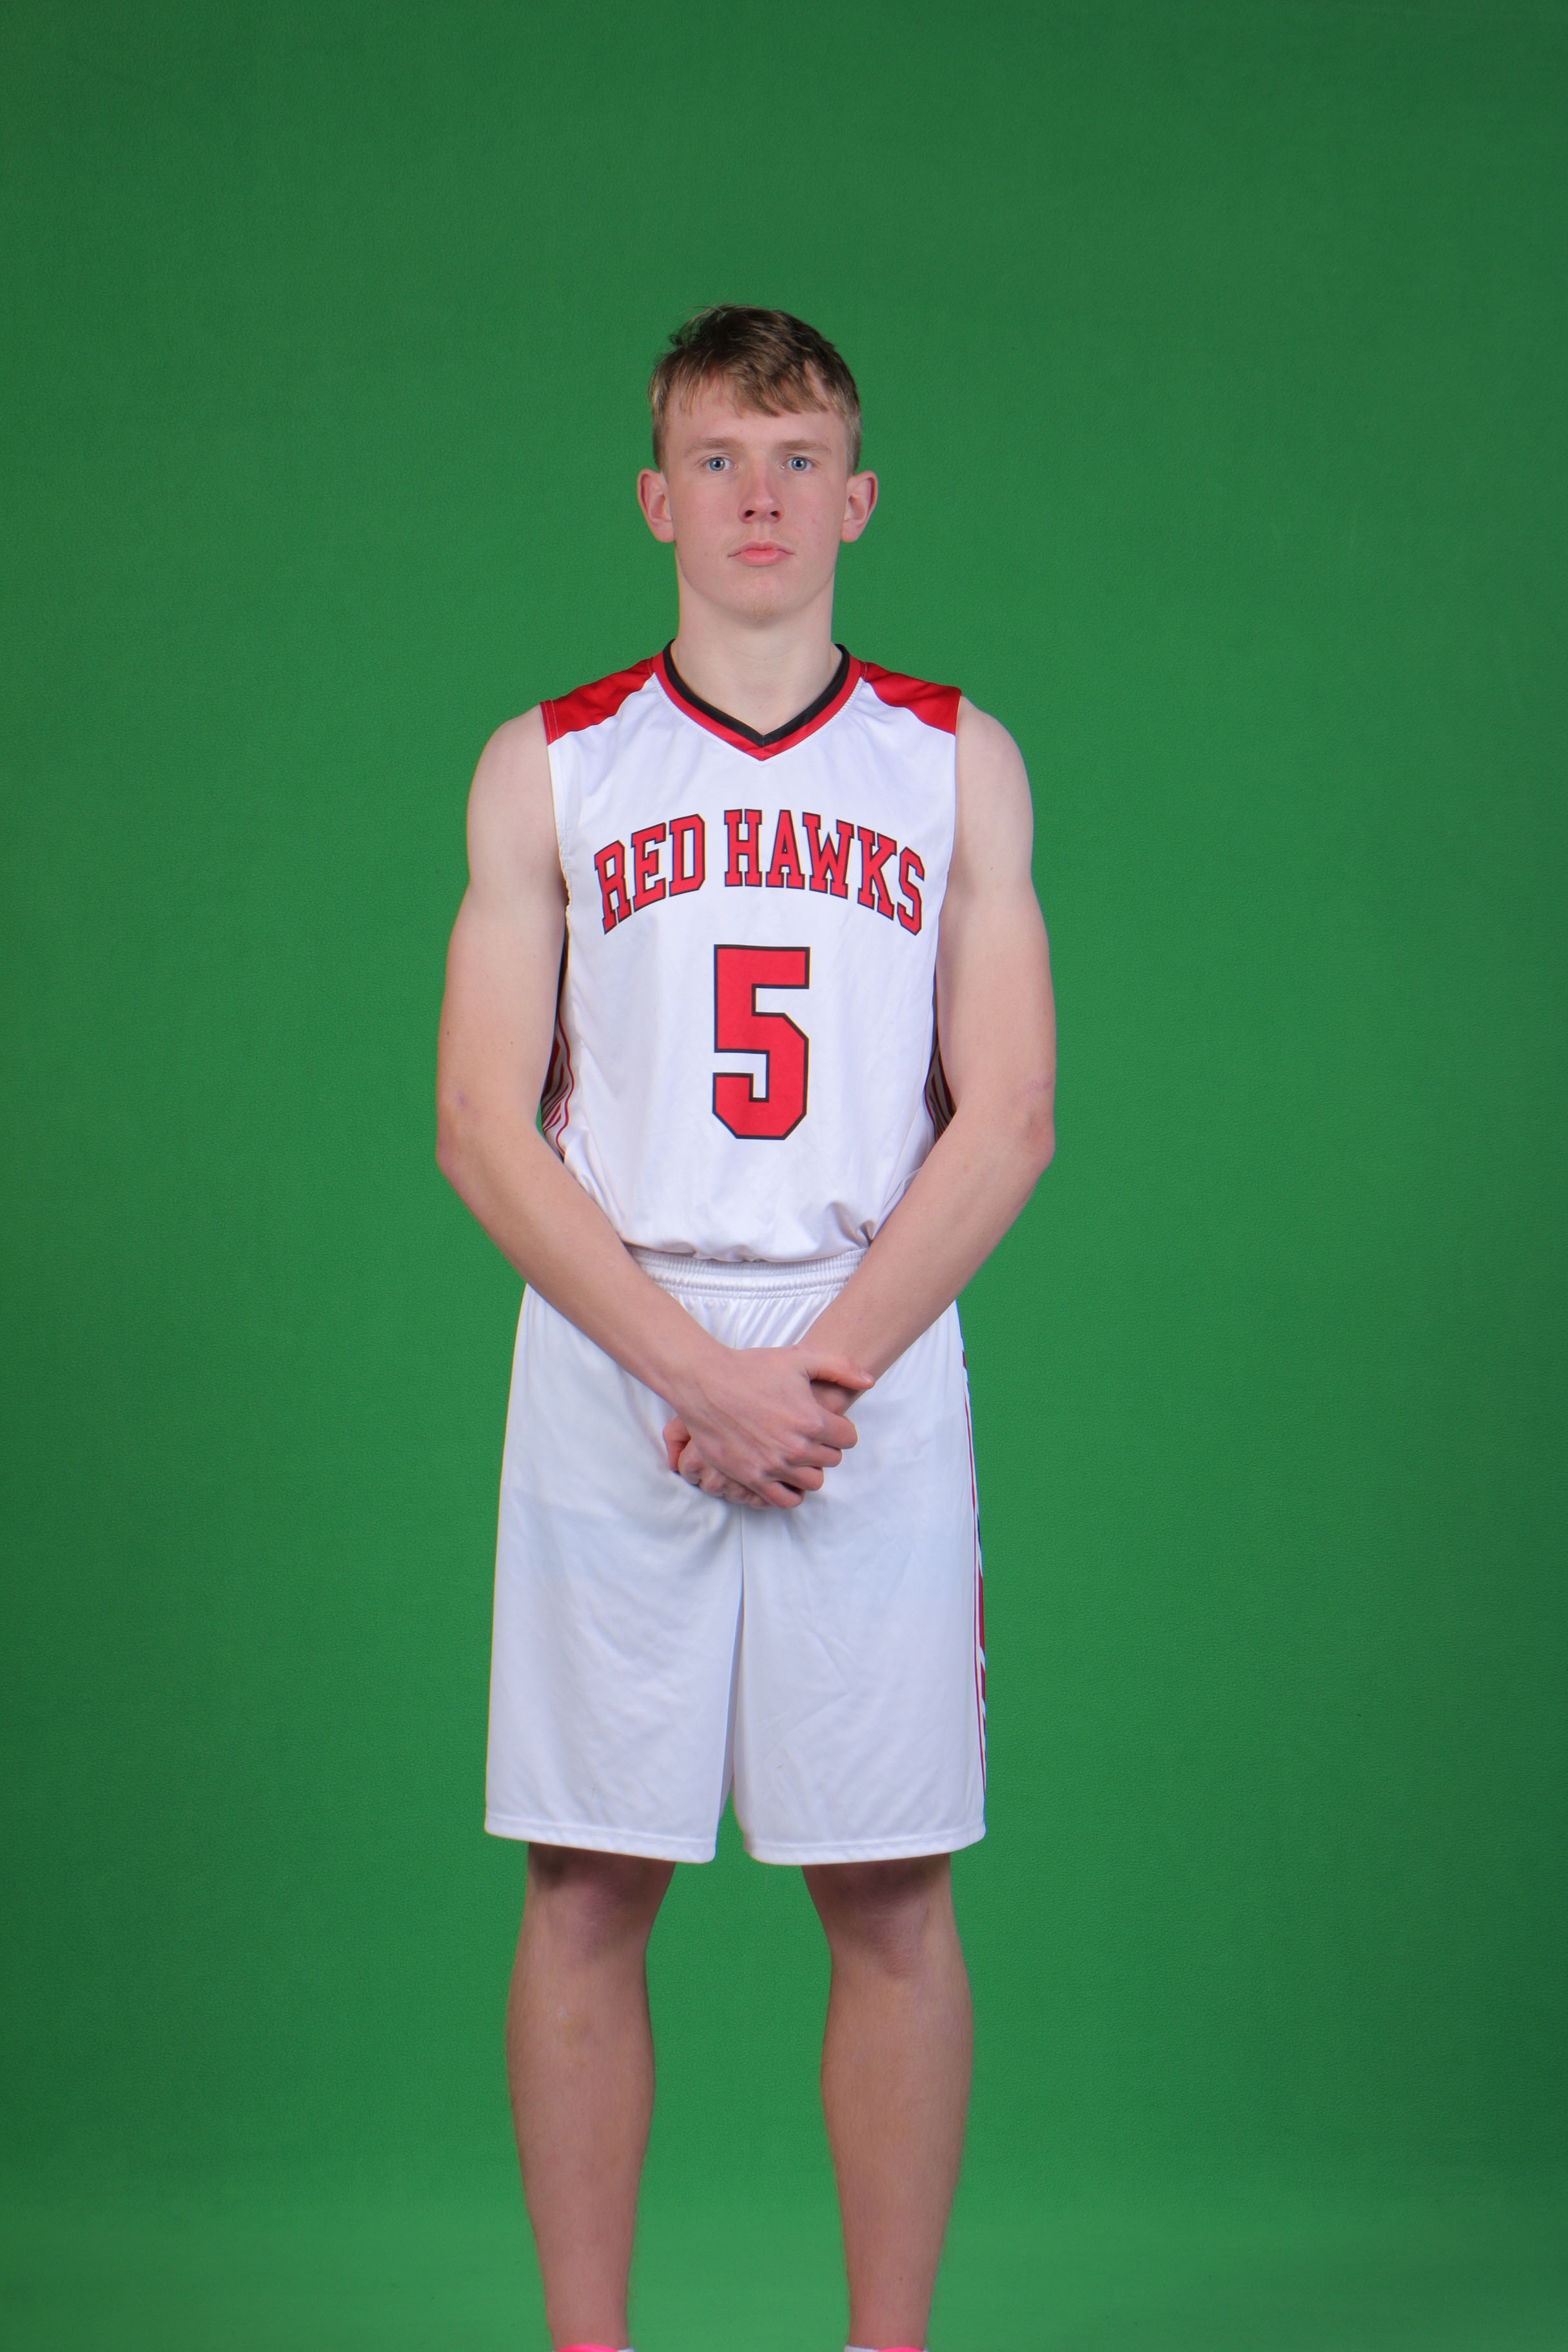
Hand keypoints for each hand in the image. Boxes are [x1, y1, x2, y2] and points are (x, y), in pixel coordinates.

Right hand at [661, 1344, 871, 1508]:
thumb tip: (869, 1381)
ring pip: (813, 1482)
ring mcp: (773, 1466)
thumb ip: (840, 1367)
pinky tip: (785, 1475)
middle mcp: (796, 1448)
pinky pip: (785, 1501)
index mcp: (812, 1420)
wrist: (705, 1383)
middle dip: (826, 1446)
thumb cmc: (752, 1368)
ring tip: (798, 1453)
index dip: (841, 1428)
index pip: (849, 1438)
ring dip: (810, 1468)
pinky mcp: (751, 1478)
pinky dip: (791, 1492)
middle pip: (833, 1460)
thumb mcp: (800, 1357)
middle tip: (810, 1434)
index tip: (828, 1421)